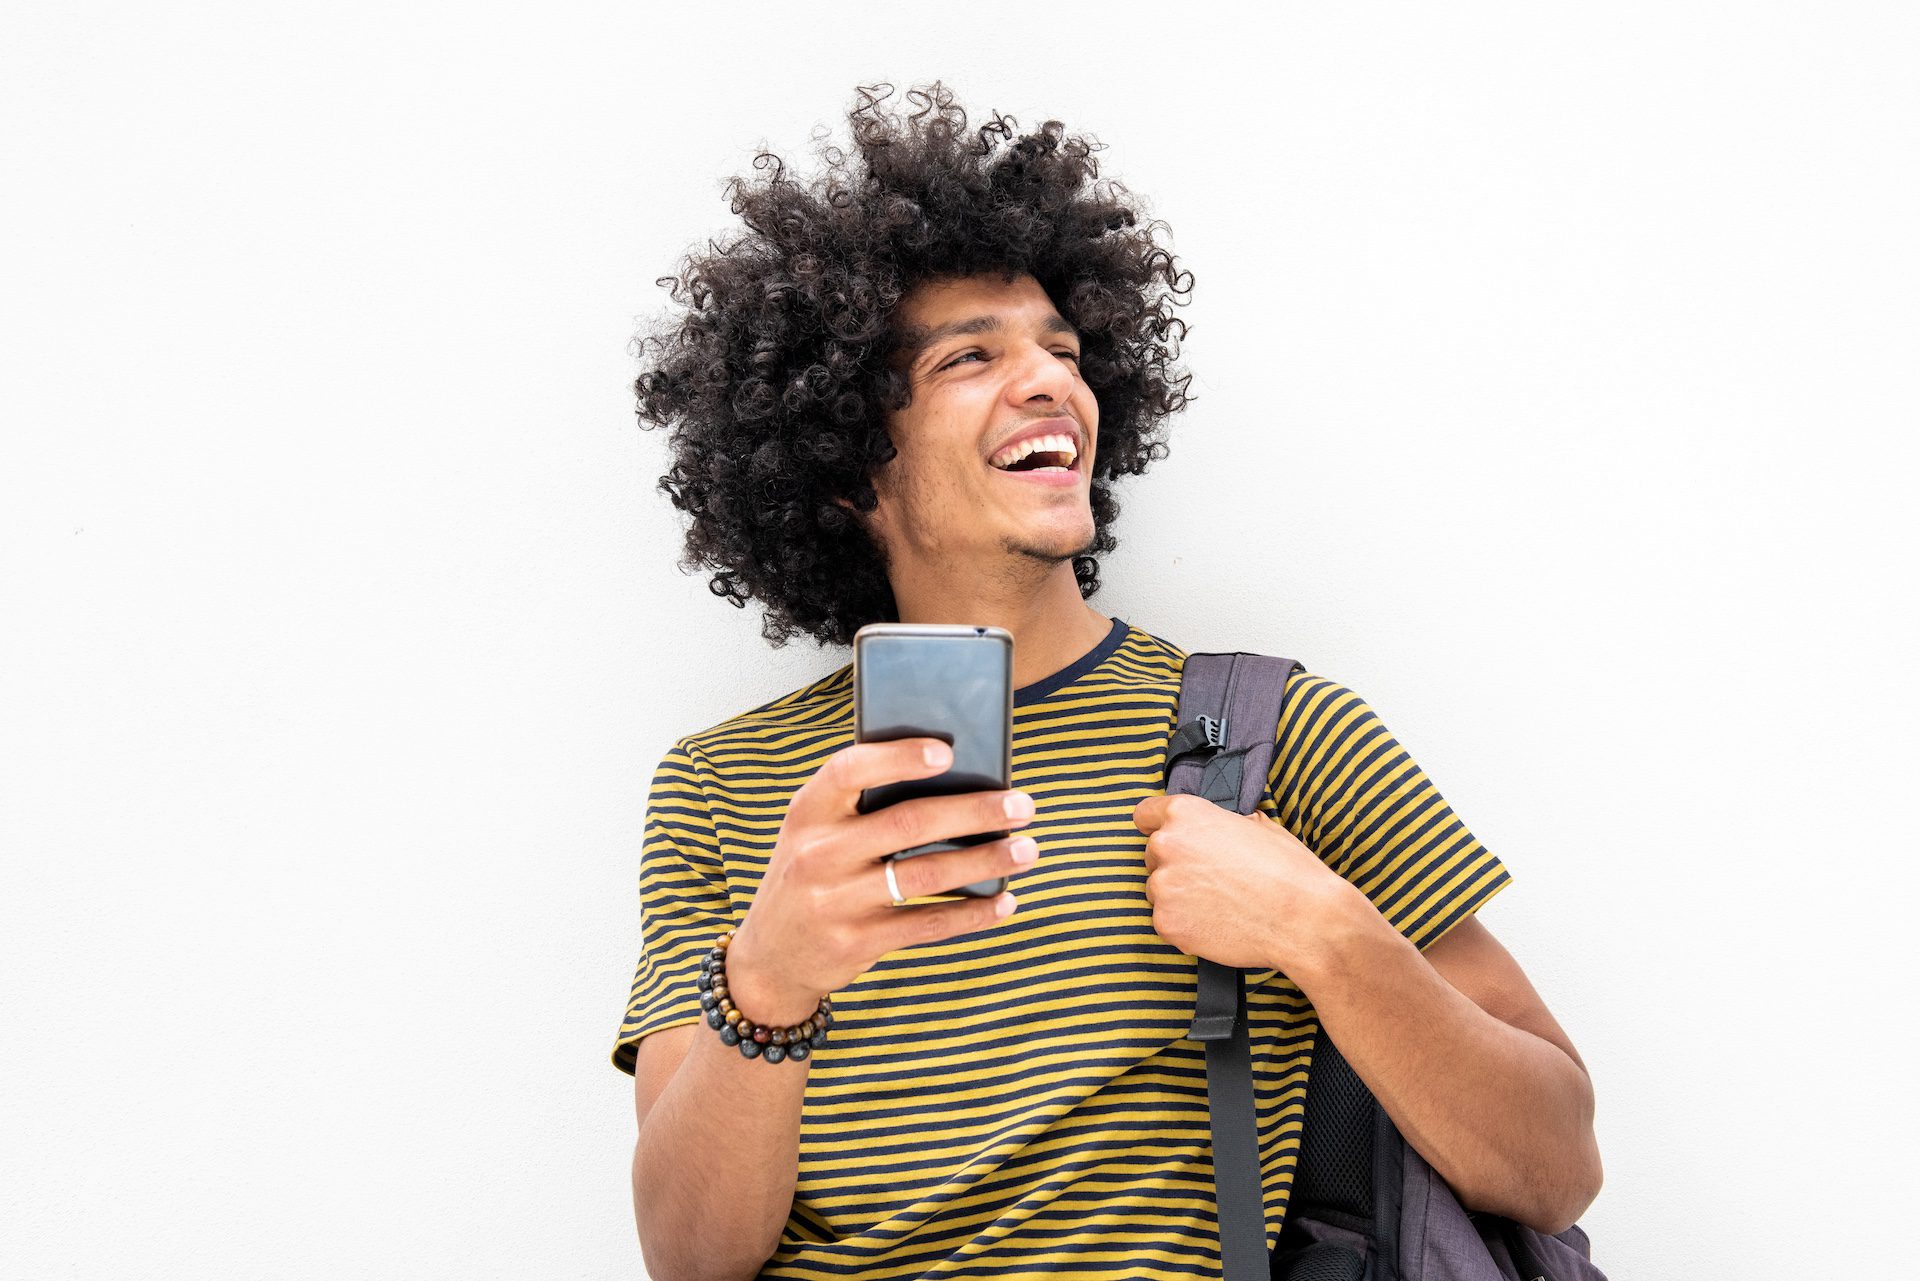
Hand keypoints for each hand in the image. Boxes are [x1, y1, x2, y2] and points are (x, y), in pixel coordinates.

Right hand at [727, 738, 1038, 1024]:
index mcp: (807, 812)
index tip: (949, 750)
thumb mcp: (814, 832)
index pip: (849, 769)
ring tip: (1027, 850)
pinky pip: (928, 924)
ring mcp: (835, 902)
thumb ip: (861, 804)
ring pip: (926, 875)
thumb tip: (954, 776)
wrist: (770, 956)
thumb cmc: (810, 873)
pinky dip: (973, 913)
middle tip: (1022, 805)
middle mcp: (817, 854)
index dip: (899, 757)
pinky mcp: (857, 942)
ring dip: (985, 860)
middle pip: (908, 823)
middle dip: (974, 811)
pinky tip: (1005, 900)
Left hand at [1131, 793, 1369, 975]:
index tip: (1169, 838)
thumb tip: (1218, 826)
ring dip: (1179, 897)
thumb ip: (1222, 822)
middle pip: (1152, 855)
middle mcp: (1167, 845)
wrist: (1304, 920)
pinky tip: (1217, 925)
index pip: (1145, 814)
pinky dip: (1185, 926)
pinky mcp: (1166, 923)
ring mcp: (1163, 886)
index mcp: (1186, 814)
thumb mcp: (1259, 825)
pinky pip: (1166, 922)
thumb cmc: (1288, 870)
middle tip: (1211, 880)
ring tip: (1219, 905)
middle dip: (1175, 865)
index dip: (1158, 827)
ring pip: (1158, 891)